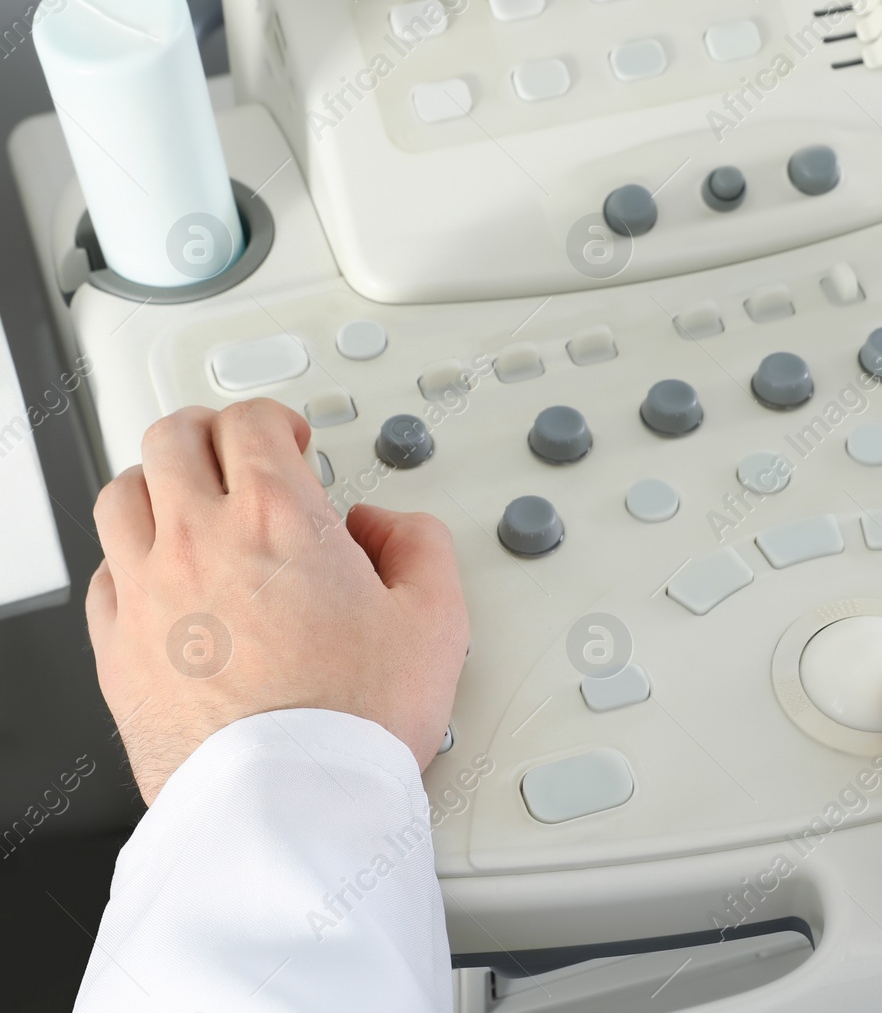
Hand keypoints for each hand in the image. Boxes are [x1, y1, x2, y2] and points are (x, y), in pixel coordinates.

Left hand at [87, 400, 468, 803]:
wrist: (288, 803)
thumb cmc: (353, 721)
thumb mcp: (437, 619)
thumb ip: (419, 545)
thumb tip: (388, 527)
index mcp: (278, 519)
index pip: (251, 423)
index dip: (276, 420)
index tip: (292, 439)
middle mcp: (200, 542)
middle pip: (174, 439)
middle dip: (210, 433)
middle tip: (237, 452)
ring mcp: (147, 594)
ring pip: (122, 495)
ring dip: (157, 484)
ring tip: (187, 501)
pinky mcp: (116, 650)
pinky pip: (103, 573)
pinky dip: (130, 559)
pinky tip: (160, 577)